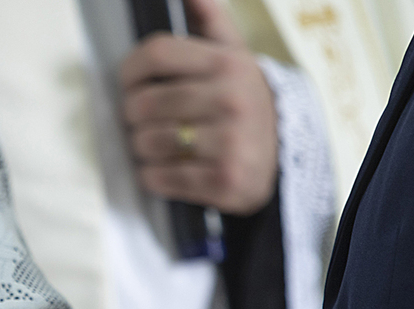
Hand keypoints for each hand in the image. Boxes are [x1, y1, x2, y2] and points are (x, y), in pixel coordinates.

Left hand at [120, 0, 277, 214]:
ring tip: (155, 146)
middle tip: (141, 121)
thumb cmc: (246, 104)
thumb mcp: (238, 57)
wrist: (285, 159)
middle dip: (132, 116)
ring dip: (141, 148)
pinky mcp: (223, 181)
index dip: (130, 69)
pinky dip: (153, 177)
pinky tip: (165, 170)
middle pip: (144, 104)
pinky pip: (161, 178)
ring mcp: (228, 143)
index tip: (128, 82)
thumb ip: (212, 21)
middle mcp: (230, 101)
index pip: (156, 54)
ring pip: (147, 143)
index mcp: (227, 64)